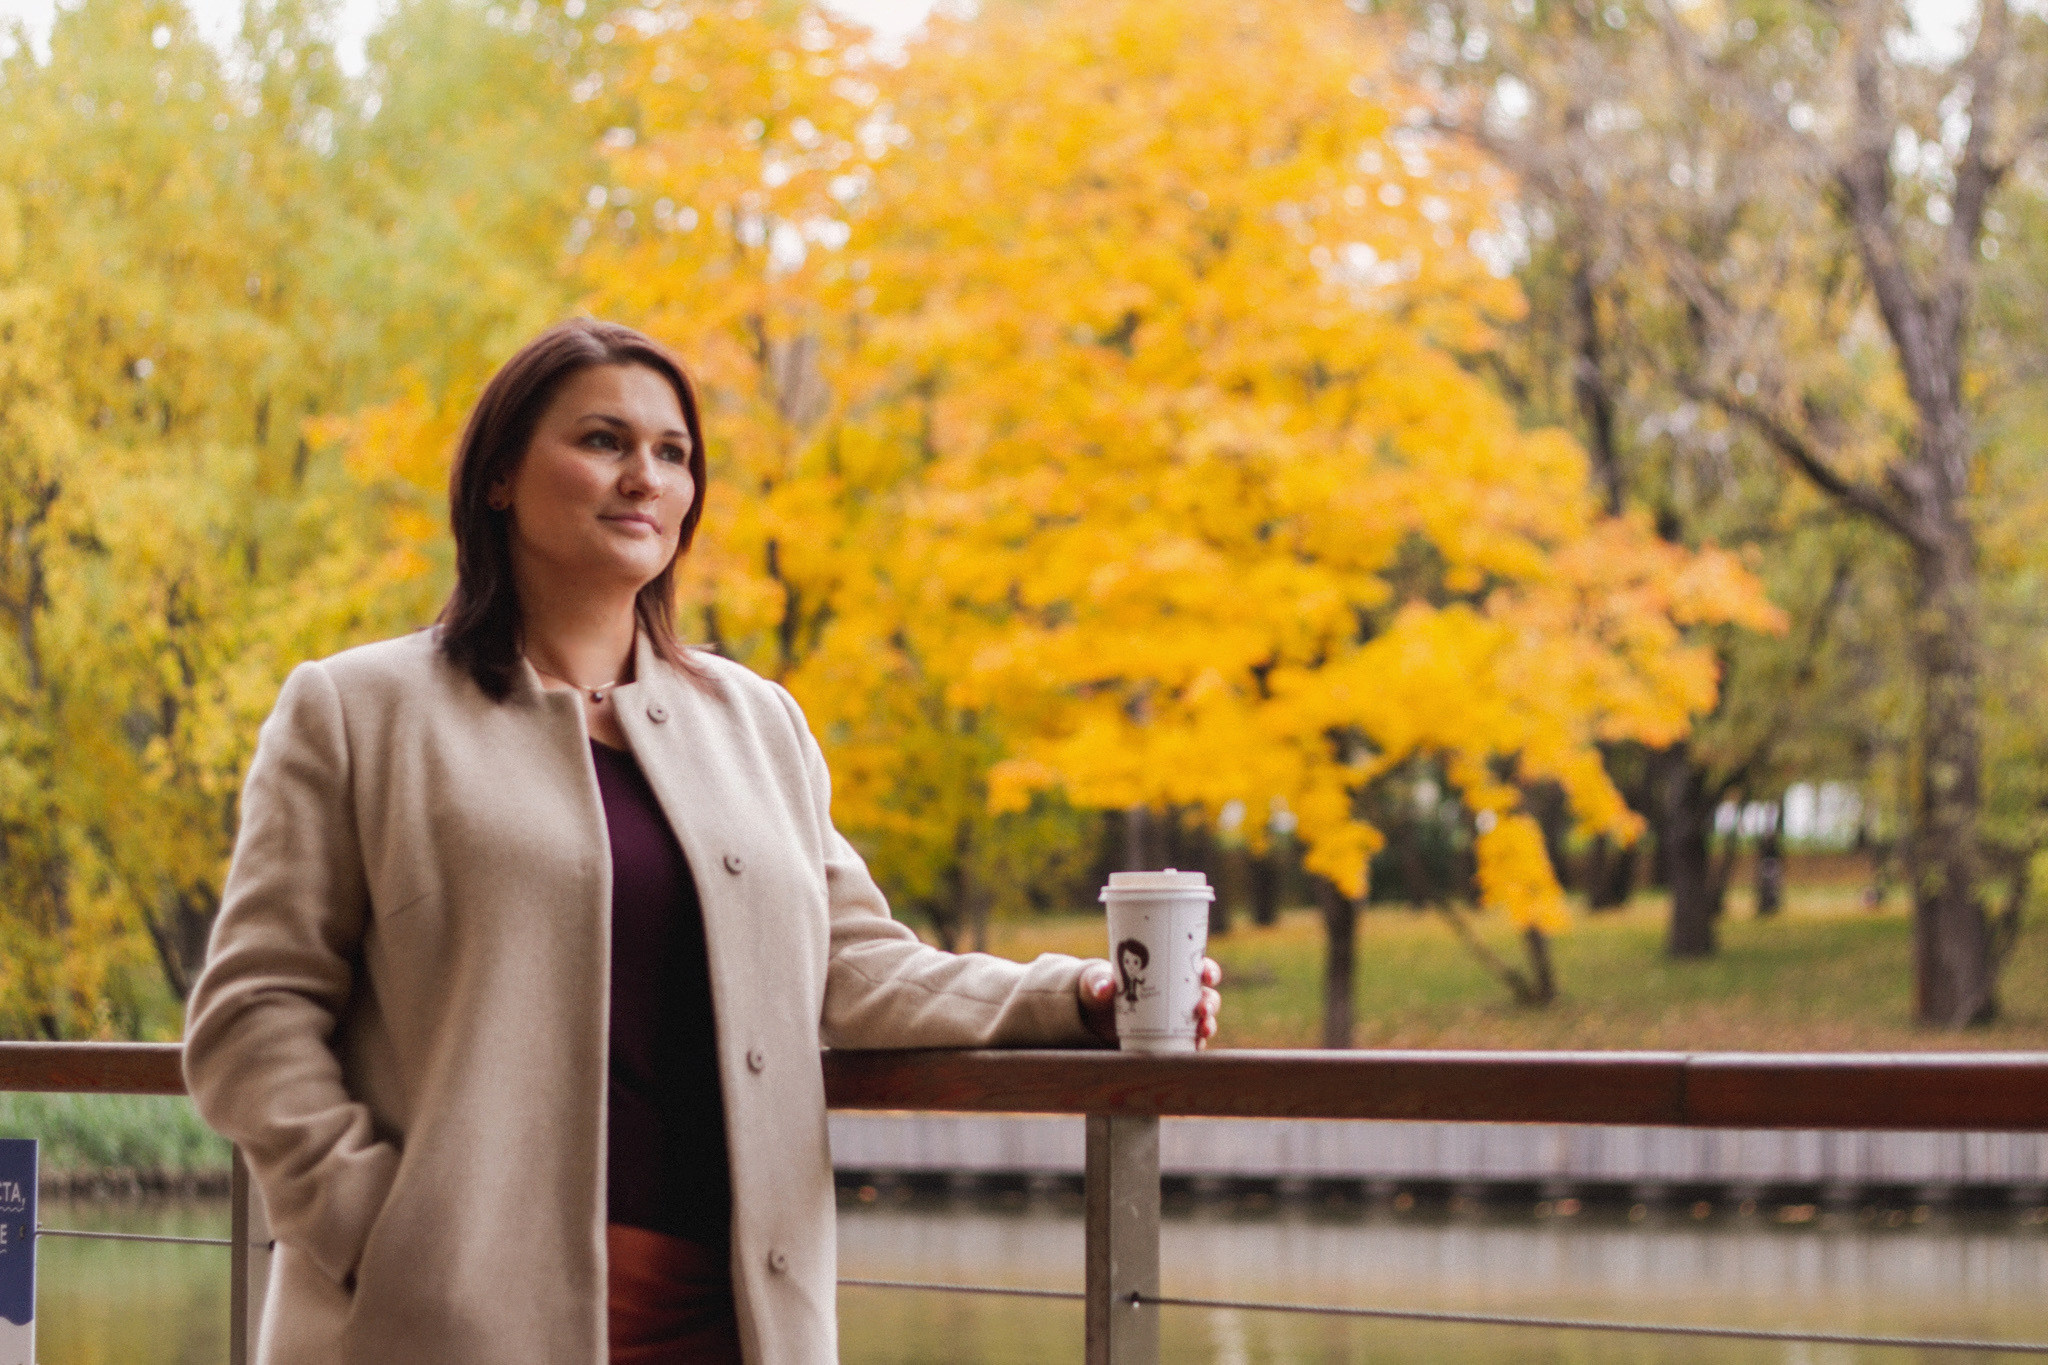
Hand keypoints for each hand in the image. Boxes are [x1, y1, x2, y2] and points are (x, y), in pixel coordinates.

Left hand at [1078, 957, 1223, 1047]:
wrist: (1092, 1016)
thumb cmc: (1101, 989)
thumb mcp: (1097, 981)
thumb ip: (1098, 981)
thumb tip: (1103, 988)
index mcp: (1169, 974)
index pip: (1197, 969)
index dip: (1208, 970)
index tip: (1206, 973)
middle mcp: (1179, 996)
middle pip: (1206, 997)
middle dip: (1210, 1003)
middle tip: (1202, 1009)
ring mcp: (1176, 1019)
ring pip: (1202, 1021)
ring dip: (1208, 1026)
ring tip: (1202, 1031)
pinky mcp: (1169, 1040)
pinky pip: (1189, 1044)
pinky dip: (1195, 1047)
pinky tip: (1194, 1049)